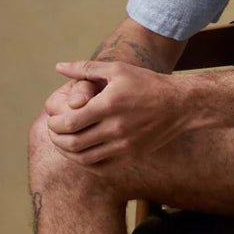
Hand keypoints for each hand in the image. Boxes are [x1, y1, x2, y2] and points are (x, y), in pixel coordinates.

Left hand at [47, 60, 189, 165]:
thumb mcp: (117, 69)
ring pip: (84, 159)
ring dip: (67, 152)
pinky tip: (82, 152)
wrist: (180, 104)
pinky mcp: (131, 155)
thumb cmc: (147, 83)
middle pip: (73, 144)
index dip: (55, 124)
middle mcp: (116, 128)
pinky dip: (85, 162)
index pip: (70, 123)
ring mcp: (124, 145)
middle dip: (56, 139)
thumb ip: (85, 69)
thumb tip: (58, 67)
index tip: (53, 119)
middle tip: (54, 131)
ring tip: (64, 142)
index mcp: (109, 105)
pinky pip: (101, 166)